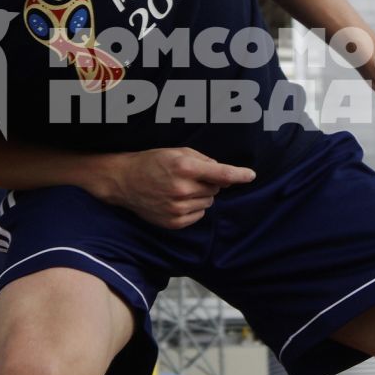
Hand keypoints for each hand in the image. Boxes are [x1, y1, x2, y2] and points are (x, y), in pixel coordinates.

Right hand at [99, 147, 255, 228]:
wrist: (124, 181)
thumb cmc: (152, 162)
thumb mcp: (178, 152)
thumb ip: (204, 161)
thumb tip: (226, 175)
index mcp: (184, 167)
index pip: (221, 173)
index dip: (238, 174)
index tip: (251, 176)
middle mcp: (182, 189)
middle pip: (215, 189)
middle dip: (208, 183)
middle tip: (188, 177)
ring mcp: (177, 208)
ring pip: (208, 203)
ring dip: (200, 196)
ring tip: (179, 189)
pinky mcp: (174, 222)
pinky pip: (198, 216)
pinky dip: (193, 209)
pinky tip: (176, 200)